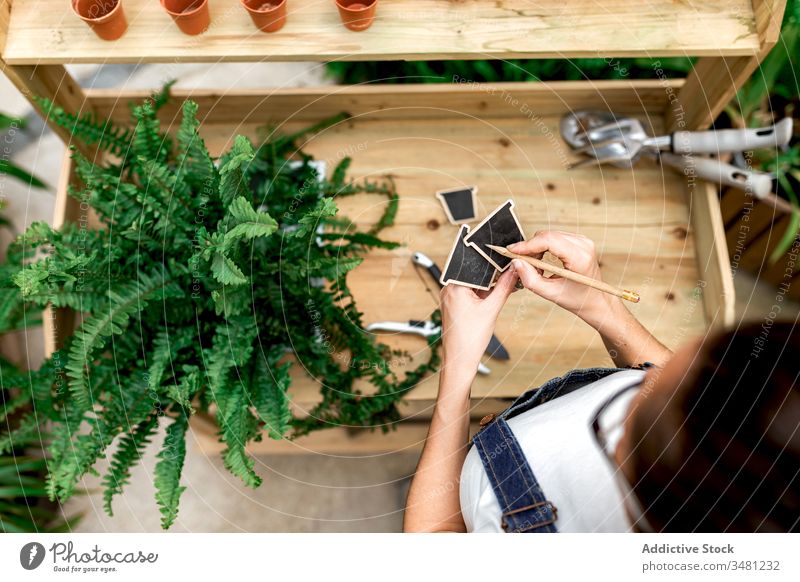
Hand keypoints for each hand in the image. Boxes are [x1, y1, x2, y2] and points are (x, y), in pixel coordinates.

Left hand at [439, 267, 518, 383]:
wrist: (460, 360)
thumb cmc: (469, 339)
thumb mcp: (492, 309)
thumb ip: (504, 286)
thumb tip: (514, 271)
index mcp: (454, 286)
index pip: (476, 265)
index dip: (493, 262)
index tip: (507, 263)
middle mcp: (448, 289)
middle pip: (475, 273)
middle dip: (492, 274)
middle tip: (509, 276)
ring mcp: (450, 297)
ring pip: (473, 283)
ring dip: (488, 285)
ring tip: (503, 289)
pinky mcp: (454, 305)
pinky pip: (470, 292)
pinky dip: (482, 294)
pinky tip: (493, 298)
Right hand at [509, 231, 624, 329]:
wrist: (596, 300)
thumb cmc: (577, 299)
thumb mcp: (551, 293)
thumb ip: (530, 279)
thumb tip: (516, 262)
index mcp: (580, 258)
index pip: (549, 241)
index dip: (527, 245)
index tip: (512, 250)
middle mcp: (584, 245)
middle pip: (547, 236)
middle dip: (530, 247)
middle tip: (521, 262)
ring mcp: (583, 241)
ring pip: (549, 235)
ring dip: (537, 247)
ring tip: (535, 266)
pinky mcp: (580, 240)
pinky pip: (555, 237)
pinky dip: (544, 247)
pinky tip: (543, 261)